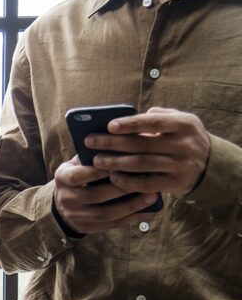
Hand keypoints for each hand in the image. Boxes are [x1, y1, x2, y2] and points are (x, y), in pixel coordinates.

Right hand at [53, 155, 156, 234]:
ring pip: (105, 213)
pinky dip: (130, 218)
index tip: (121, 163)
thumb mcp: (78, 163)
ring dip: (131, 205)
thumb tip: (122, 141)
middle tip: (145, 180)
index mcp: (62, 178)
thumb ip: (94, 155)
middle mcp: (66, 199)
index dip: (98, 171)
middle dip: (121, 188)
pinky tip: (146, 211)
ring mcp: (75, 215)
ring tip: (152, 196)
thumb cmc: (79, 174)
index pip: (78, 176)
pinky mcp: (85, 228)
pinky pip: (111, 225)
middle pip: (95, 195)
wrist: (61, 202)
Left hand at [85, 107, 210, 196]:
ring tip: (96, 160)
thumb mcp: (180, 121)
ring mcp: (181, 166)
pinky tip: (113, 177)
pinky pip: (147, 184)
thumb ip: (158, 116)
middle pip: (142, 144)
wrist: (209, 164)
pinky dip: (128, 181)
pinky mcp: (175, 183)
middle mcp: (184, 145)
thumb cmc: (183, 137)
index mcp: (184, 125)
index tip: (109, 125)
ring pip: (142, 164)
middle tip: (90, 141)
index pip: (154, 122)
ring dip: (116, 163)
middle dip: (113, 143)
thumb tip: (128, 117)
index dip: (131, 124)